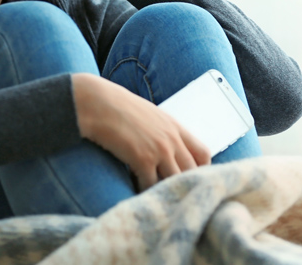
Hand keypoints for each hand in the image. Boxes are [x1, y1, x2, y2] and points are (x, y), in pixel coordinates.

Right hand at [71, 73, 210, 190]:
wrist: (98, 103)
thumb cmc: (117, 107)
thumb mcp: (149, 115)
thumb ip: (162, 131)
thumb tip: (164, 149)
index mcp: (175, 127)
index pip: (203, 154)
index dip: (201, 170)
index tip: (191, 178)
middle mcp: (172, 139)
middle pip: (192, 171)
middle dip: (184, 184)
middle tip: (173, 194)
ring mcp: (160, 150)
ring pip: (174, 181)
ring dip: (165, 191)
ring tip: (156, 196)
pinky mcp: (143, 160)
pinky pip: (151, 185)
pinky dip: (145, 192)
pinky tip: (137, 192)